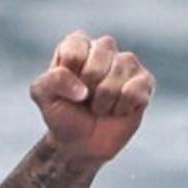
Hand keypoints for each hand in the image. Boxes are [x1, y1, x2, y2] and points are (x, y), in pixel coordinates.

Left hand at [30, 30, 153, 168]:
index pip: (75, 52)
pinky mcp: (144, 81)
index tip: (68, 90)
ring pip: (117, 76)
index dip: (70, 78)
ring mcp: (127, 63)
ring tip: (101, 107)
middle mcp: (104, 48)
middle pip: (98, 61)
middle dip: (89, 89)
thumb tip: (82, 89)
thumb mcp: (43, 96)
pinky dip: (122, 108)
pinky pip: (135, 91)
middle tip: (86, 100)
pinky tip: (118, 110)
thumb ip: (52, 80)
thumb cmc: (63, 114)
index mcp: (77, 44)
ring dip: (104, 102)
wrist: (82, 143)